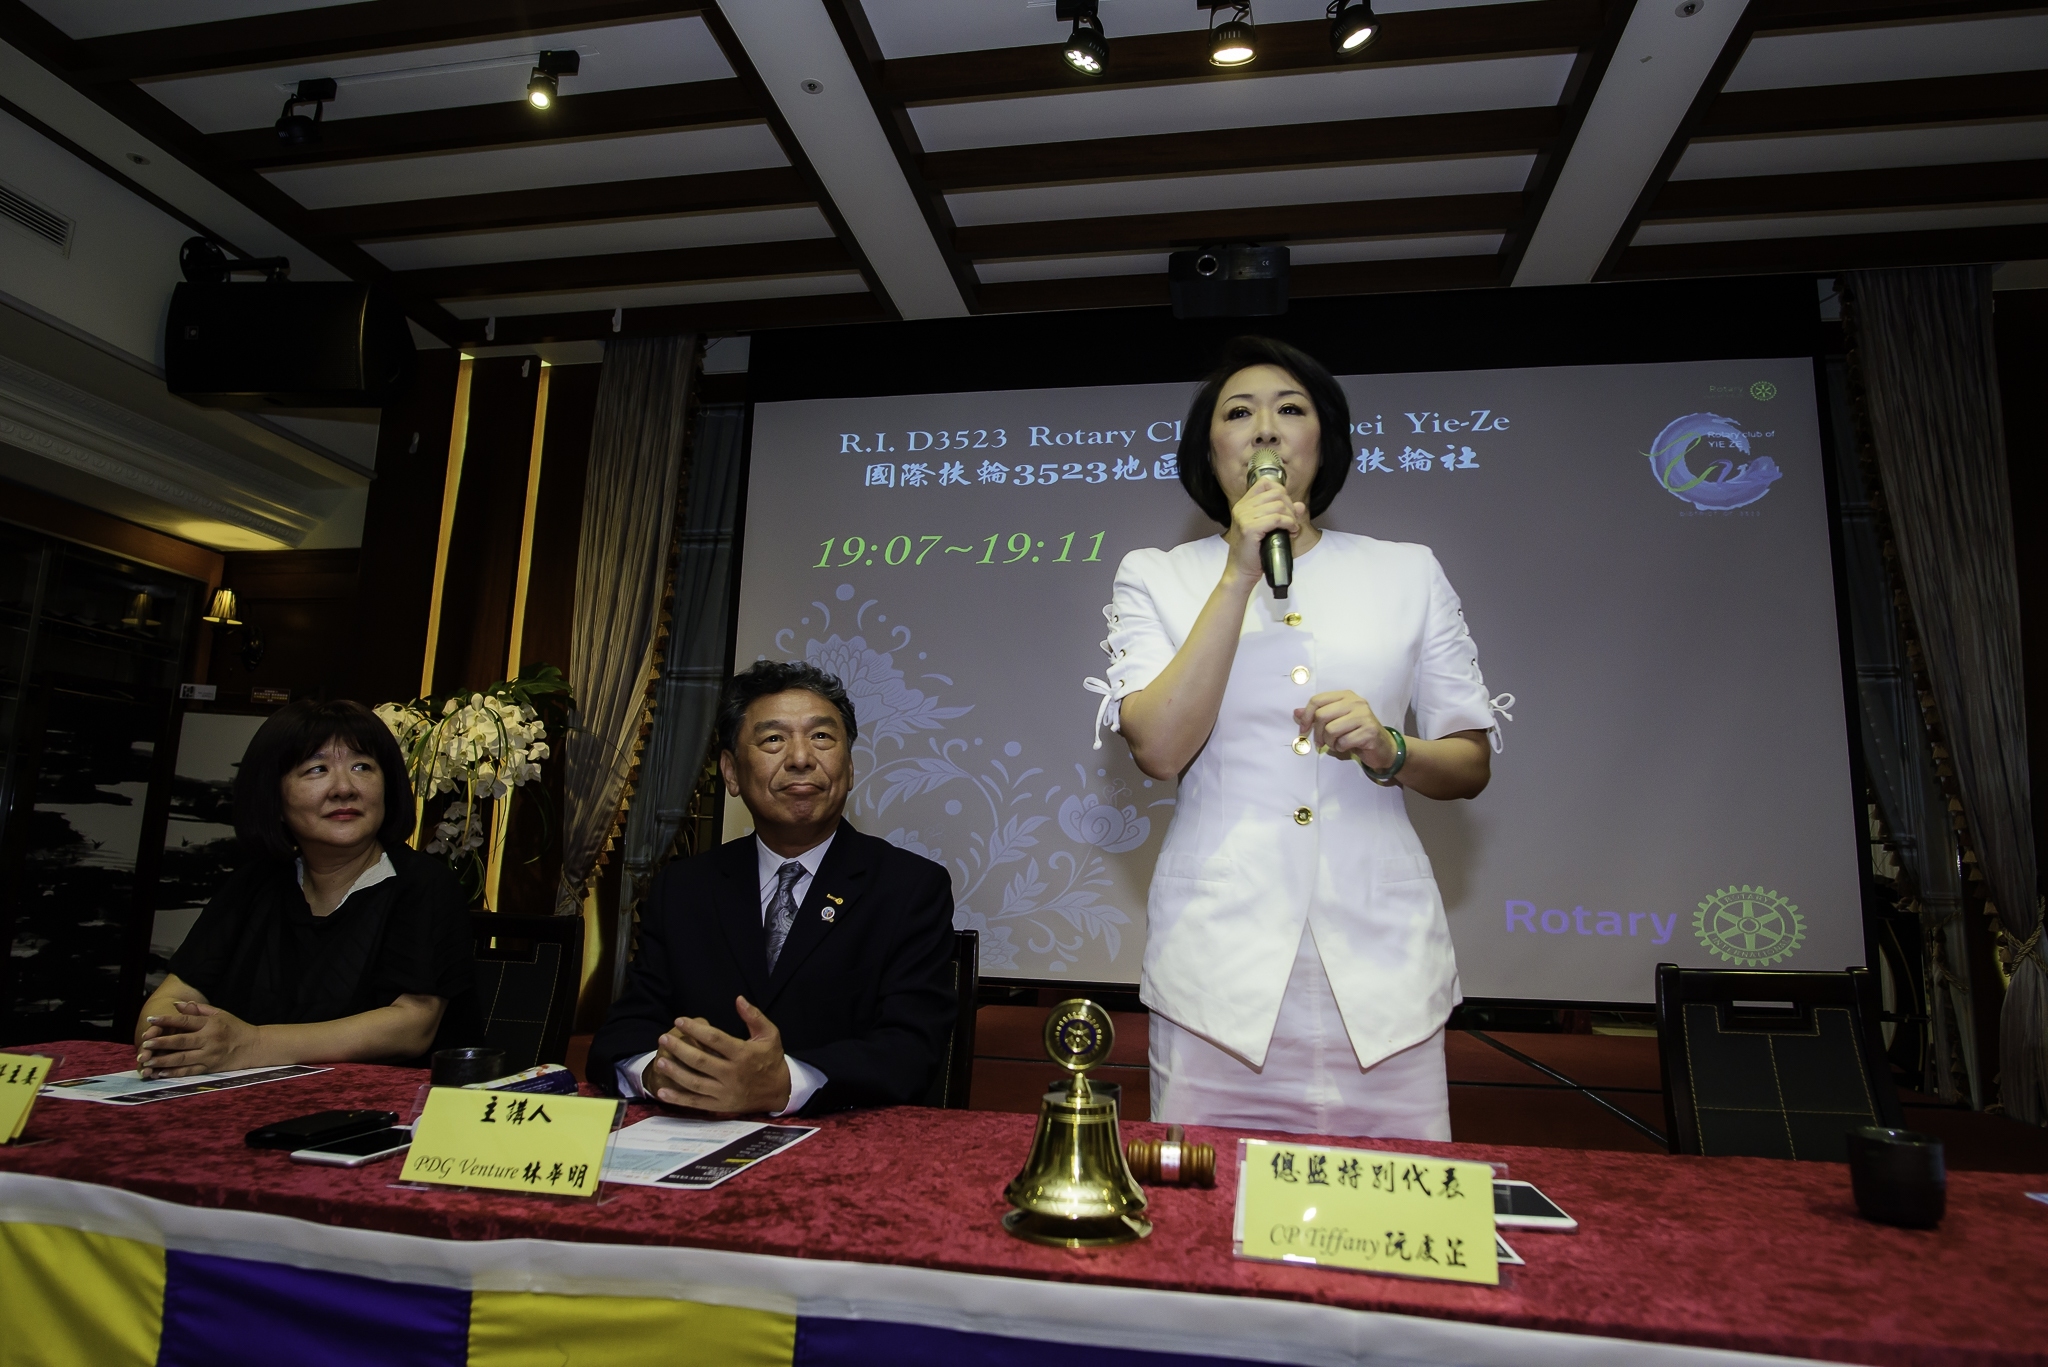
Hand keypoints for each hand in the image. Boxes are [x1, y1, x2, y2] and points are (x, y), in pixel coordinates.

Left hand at [136, 1001, 259, 1077]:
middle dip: (162, 1043)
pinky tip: (160, 1074)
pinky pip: (189, 1072)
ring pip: (183, 1059)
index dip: (167, 1020)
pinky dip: (174, 1073)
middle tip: (145, 1044)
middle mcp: (209, 1040)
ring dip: (163, 1061)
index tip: (150, 1019)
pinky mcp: (210, 1068)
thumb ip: (198, 1010)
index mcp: (211, 1024)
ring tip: (147, 1062)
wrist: (254, 1047)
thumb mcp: (220, 1014)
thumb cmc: (235, 1028)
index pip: (185, 1021)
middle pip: (182, 1042)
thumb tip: (177, 1005)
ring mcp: (209, 1056)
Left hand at [640, 996, 791, 1114]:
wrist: (780, 1091)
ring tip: (660, 1061)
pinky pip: (696, 1103)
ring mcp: (725, 1092)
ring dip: (675, 1072)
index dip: (695, 1029)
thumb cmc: (772, 1059)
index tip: (680, 1020)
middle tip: (663, 1038)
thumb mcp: (770, 1034)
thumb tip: (738, 999)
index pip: (715, 1039)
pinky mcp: (721, 1106)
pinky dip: (678, 1099)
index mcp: (743, 1054)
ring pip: (695, 1082)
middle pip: (700, 1061)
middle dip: (679, 1049)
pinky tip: (662, 1092)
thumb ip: (754, 1016)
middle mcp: (733, 1074)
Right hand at [1224, 477, 1304, 585]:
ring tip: (1292, 529)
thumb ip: (1284, 514)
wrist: (1241, 571)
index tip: (1287, 508)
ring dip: (1291, 517)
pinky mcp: (1249, 529)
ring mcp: (1243, 517)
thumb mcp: (1269, 529)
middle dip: (1290, 506)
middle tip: (1292, 522)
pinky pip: (1277, 519)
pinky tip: (1290, 532)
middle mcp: (1241, 508)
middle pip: (1275, 493)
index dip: (1281, 492)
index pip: (1265, 483)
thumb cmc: (1254, 552)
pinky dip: (1289, 524)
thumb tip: (1300, 505)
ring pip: (1278, 505)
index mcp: (1243, 505)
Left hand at [1295, 691, 1397, 768]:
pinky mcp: (1369, 731)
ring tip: (1336, 744)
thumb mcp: (1335, 721)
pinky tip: (1347, 747)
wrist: (1382, 746)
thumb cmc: (1355, 732)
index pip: (1317, 700)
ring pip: (1331, 730)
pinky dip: (1340, 748)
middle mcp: (1356, 702)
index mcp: (1346, 695)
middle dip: (1317, 733)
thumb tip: (1296, 712)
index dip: (1306, 716)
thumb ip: (1316, 715)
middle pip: (1322, 715)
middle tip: (1320, 742)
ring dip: (1329, 742)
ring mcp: (1364, 715)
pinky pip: (1343, 742)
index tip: (1303, 730)